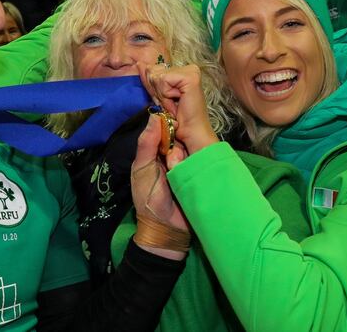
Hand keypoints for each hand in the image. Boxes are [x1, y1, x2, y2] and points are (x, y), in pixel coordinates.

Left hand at [130, 115, 189, 260]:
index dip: (172, 123)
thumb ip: (147, 144)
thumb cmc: (148, 198)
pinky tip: (200, 164)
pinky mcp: (201, 174)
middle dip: (180, 145)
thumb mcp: (142, 169)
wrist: (165, 229)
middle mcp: (175, 154)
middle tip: (172, 162)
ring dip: (188, 156)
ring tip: (179, 169)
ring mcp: (190, 164)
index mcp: (158, 151)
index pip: (167, 128)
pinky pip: (204, 162)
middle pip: (183, 137)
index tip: (174, 124)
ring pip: (194, 148)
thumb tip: (154, 115)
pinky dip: (202, 162)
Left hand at [138, 63, 218, 156]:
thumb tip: (140, 64)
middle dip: (156, 92)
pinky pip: (164, 80)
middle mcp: (188, 70)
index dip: (151, 86)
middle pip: (154, 71)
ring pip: (158, 76)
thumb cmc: (175, 120)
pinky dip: (166, 95)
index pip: (154, 70)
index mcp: (181, 74)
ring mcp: (191, 73)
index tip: (165, 101)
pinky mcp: (191, 78)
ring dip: (162, 95)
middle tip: (170, 105)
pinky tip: (176, 103)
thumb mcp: (157, 98)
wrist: (189, 137)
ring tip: (174, 106)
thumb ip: (149, 81)